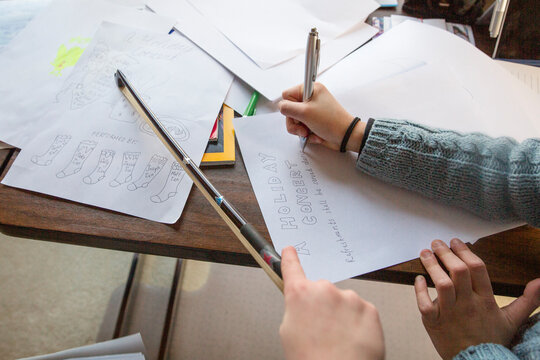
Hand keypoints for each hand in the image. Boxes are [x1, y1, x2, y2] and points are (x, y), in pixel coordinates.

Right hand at [279, 83, 364, 150]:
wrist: (345, 136)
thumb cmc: (331, 122)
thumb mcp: (305, 113)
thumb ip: (288, 108)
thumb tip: (280, 107)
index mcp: (310, 90)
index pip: (287, 95)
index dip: (289, 106)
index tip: (298, 112)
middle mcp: (310, 99)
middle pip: (289, 110)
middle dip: (295, 122)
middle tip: (303, 127)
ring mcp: (311, 111)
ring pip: (294, 121)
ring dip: (300, 130)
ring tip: (309, 133)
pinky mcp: (313, 122)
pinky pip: (302, 128)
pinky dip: (307, 134)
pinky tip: (316, 135)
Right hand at [279, 246, 384, 359]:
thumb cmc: (311, 359)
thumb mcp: (289, 332)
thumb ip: (296, 309)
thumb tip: (302, 304)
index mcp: (300, 294)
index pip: (292, 268)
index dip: (290, 258)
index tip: (290, 250)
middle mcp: (325, 290)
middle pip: (323, 292)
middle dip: (324, 306)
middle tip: (322, 330)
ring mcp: (350, 298)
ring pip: (345, 303)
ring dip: (343, 316)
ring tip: (339, 340)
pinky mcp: (370, 309)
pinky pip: (362, 312)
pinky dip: (359, 324)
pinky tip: (352, 339)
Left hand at [415, 238, 539, 359]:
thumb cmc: (491, 339)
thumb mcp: (512, 319)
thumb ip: (527, 300)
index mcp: (486, 300)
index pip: (477, 268)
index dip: (465, 252)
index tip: (455, 242)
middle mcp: (468, 304)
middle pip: (458, 272)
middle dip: (446, 254)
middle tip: (437, 243)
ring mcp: (450, 313)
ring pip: (441, 284)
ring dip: (431, 266)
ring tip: (425, 253)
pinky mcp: (434, 323)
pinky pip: (425, 304)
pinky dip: (419, 290)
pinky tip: (418, 279)